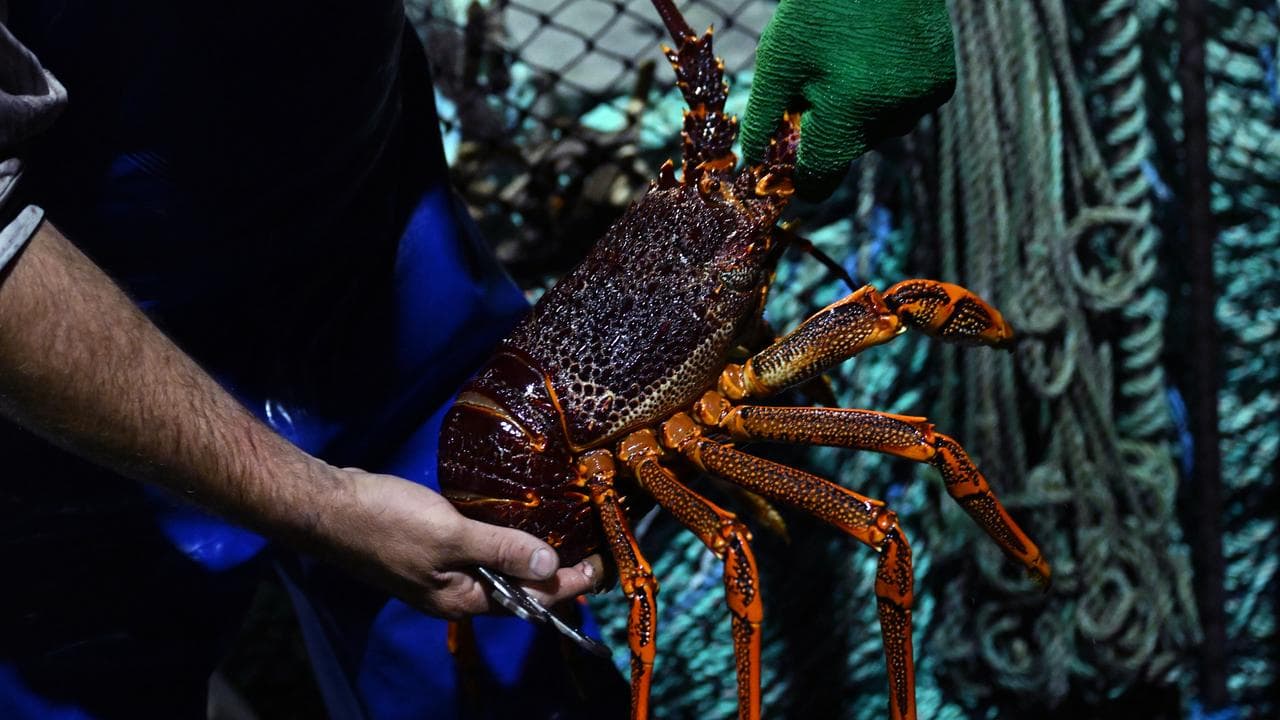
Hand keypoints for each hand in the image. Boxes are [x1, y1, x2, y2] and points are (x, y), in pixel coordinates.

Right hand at [318, 467, 604, 618]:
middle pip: (515, 589)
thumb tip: (552, 566)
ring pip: (496, 567)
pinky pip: (477, 548)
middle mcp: (453, 593)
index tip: (601, 566)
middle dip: (554, 572)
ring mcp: (439, 571)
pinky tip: (514, 518)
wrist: (326, 506)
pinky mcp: (428, 547)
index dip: (568, 584)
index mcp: (461, 600)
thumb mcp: (451, 535)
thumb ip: (502, 550)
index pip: (529, 600)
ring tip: (564, 532)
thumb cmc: (386, 522)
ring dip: (528, 553)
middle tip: (591, 549)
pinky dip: (501, 537)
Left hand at [740, 0, 955, 199]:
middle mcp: (890, 121)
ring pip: (879, 130)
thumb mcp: (778, 62)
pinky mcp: (942, 86)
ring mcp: (920, 104)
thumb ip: (763, 119)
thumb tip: (753, 165)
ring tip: (851, 63)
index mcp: (846, 120)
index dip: (800, 175)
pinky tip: (881, 58)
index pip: (820, 180)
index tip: (788, 158)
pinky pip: (906, 109)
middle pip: (848, 150)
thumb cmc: (816, 12)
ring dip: (861, 111)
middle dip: (829, 127)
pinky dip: (890, 94)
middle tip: (818, 79)